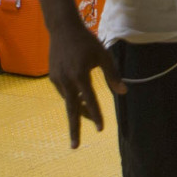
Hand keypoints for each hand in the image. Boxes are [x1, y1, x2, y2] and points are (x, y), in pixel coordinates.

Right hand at [47, 22, 126, 147]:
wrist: (62, 29)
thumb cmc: (87, 42)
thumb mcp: (103, 56)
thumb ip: (113, 75)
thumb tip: (123, 92)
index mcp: (80, 75)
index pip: (90, 100)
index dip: (96, 115)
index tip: (101, 129)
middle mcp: (66, 80)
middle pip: (71, 109)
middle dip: (74, 129)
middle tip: (75, 146)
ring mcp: (57, 79)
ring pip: (68, 101)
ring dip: (78, 110)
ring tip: (88, 117)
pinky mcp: (52, 77)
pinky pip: (64, 92)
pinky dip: (72, 98)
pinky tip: (80, 97)